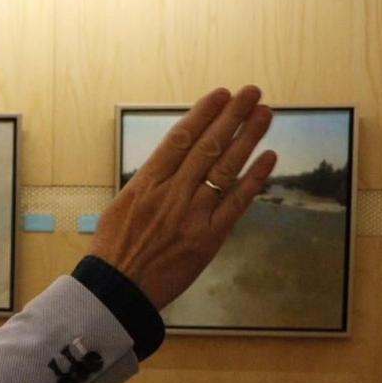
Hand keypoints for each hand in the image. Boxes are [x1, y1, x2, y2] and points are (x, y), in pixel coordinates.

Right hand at [91, 87, 275, 308]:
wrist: (117, 290)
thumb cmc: (113, 251)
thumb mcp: (122, 206)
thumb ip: (150, 184)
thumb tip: (173, 162)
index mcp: (145, 184)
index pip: (179, 139)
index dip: (203, 114)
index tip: (220, 95)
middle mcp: (171, 194)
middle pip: (207, 146)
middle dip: (232, 116)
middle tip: (250, 93)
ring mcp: (192, 215)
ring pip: (225, 168)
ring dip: (248, 138)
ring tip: (264, 114)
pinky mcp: (209, 238)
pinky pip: (237, 202)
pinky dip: (254, 178)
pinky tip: (268, 157)